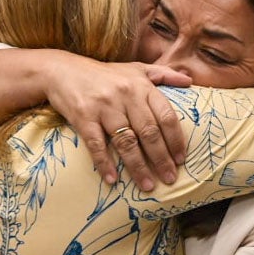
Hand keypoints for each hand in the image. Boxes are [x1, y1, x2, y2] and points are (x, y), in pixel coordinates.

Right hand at [45, 57, 189, 190]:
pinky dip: (104, 163)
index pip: (166, 115)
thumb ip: (164, 74)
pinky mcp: (83, 117)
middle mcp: (125, 95)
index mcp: (141, 85)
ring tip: (148, 186)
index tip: (181, 159)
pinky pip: (96, 144)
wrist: (63, 70)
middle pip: (149, 132)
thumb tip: (190, 81)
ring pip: (126, 141)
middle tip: (170, 178)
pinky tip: (112, 180)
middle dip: (161, 159)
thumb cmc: (104, 74)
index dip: (175, 139)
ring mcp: (104, 107)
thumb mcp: (136, 68)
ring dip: (138, 167)